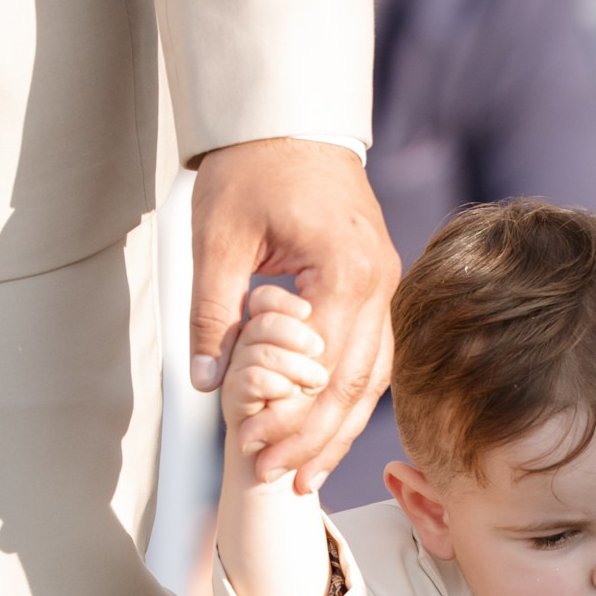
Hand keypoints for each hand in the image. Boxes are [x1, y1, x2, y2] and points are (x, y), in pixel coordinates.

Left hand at [191, 138, 398, 493]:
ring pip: (372, 379)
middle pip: (354, 385)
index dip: (289, 415)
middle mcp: (380, 284)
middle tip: (276, 476)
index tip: (253, 444)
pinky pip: (373, 358)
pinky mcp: (376, 287)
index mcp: (345, 271)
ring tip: (306, 474)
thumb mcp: (218, 238)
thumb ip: (214, 312)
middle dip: (314, 438)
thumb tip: (209, 379)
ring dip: (337, 430)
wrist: (291, 120)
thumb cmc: (256, 166)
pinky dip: (349, 400)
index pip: (322, 367)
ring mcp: (386, 287)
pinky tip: (328, 430)